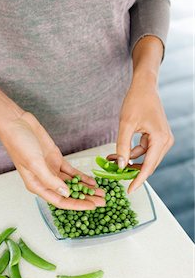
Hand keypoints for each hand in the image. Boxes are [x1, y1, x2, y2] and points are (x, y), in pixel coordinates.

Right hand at [0, 112, 104, 209]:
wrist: (16, 124)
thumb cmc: (19, 144)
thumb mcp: (34, 163)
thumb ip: (50, 179)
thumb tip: (66, 192)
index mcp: (37, 185)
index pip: (60, 200)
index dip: (76, 205)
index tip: (91, 206)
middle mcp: (45, 180)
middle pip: (69, 194)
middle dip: (86, 198)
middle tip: (102, 202)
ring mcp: (52, 170)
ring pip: (72, 184)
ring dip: (86, 189)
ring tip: (101, 193)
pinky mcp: (56, 159)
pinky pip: (72, 172)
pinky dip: (82, 177)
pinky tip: (92, 181)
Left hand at [107, 73, 173, 192]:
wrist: (144, 86)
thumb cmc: (136, 101)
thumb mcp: (125, 124)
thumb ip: (123, 146)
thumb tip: (121, 166)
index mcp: (161, 139)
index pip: (149, 166)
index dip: (138, 180)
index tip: (129, 190)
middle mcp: (165, 141)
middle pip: (148, 164)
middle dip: (131, 170)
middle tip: (114, 175)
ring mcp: (162, 139)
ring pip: (145, 158)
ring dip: (129, 161)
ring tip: (111, 160)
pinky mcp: (157, 137)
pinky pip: (144, 151)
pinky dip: (132, 153)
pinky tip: (118, 153)